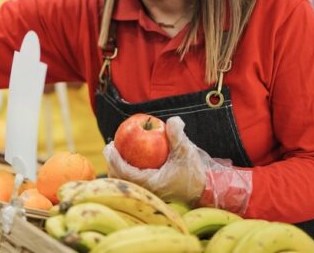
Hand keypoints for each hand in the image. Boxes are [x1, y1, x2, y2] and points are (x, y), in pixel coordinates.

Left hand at [104, 116, 251, 213]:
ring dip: (118, 168)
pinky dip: (127, 171)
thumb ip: (178, 135)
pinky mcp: (150, 192)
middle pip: (120, 179)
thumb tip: (172, 120)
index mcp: (152, 184)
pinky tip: (127, 158)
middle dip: (111, 164)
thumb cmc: (193, 172)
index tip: (110, 146)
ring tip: (115, 152)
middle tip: (109, 147)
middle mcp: (147, 191)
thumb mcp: (186, 151)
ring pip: (125, 182)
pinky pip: (133, 182)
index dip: (114, 160)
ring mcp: (148, 193)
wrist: (203, 191)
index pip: (125, 173)